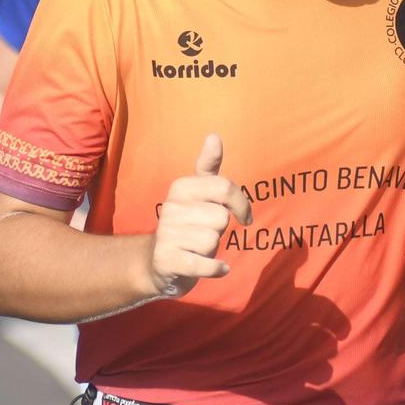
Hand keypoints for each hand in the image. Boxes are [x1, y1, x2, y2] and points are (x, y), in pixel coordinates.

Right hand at [145, 134, 251, 299]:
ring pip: (212, 241)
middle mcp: (170, 208)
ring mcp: (166, 234)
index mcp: (181, 188)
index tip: (245, 217)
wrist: (159, 263)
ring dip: (213, 250)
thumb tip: (214, 136)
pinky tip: (215, 268)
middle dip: (220, 231)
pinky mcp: (167, 260)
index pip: (224, 187)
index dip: (241, 204)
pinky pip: (204, 264)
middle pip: (221, 218)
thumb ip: (209, 167)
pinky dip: (214, 269)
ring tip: (199, 249)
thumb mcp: (199, 193)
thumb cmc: (188, 224)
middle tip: (206, 234)